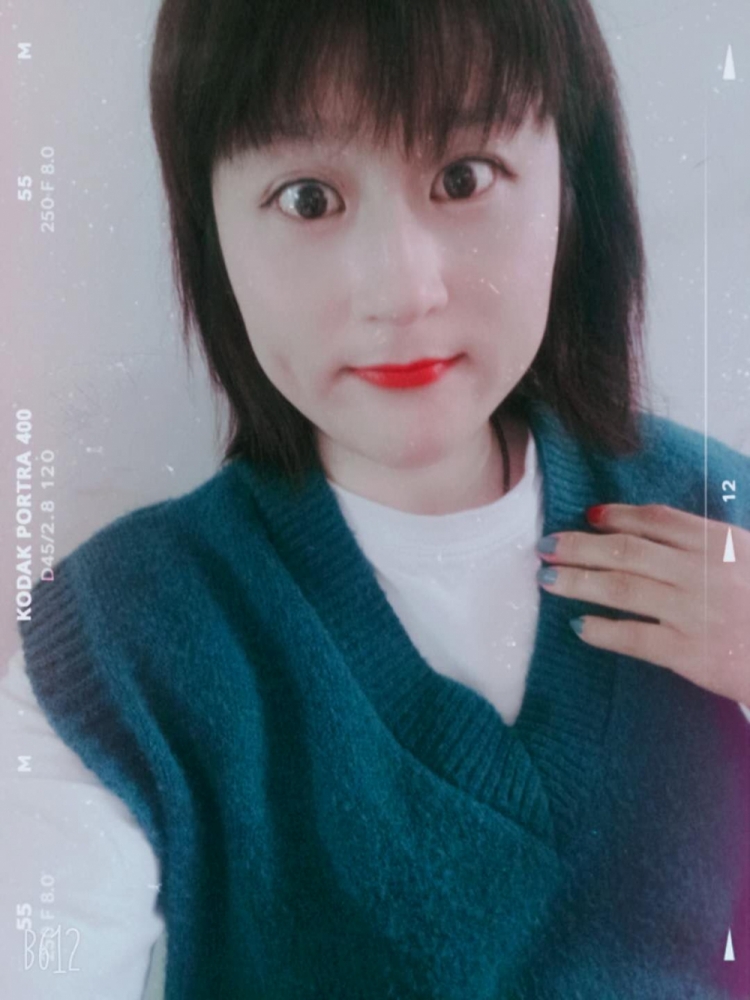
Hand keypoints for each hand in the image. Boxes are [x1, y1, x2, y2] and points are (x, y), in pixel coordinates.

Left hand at [535, 504, 749, 705]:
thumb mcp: (747, 559)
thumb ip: (704, 543)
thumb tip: (644, 529)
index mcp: (721, 543)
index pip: (658, 520)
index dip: (618, 516)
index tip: (588, 516)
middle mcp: (705, 572)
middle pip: (628, 550)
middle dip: (580, 546)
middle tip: (546, 544)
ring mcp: (697, 612)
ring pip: (622, 588)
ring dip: (577, 581)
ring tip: (546, 579)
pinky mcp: (692, 654)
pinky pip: (635, 637)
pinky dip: (603, 630)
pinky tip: (579, 627)